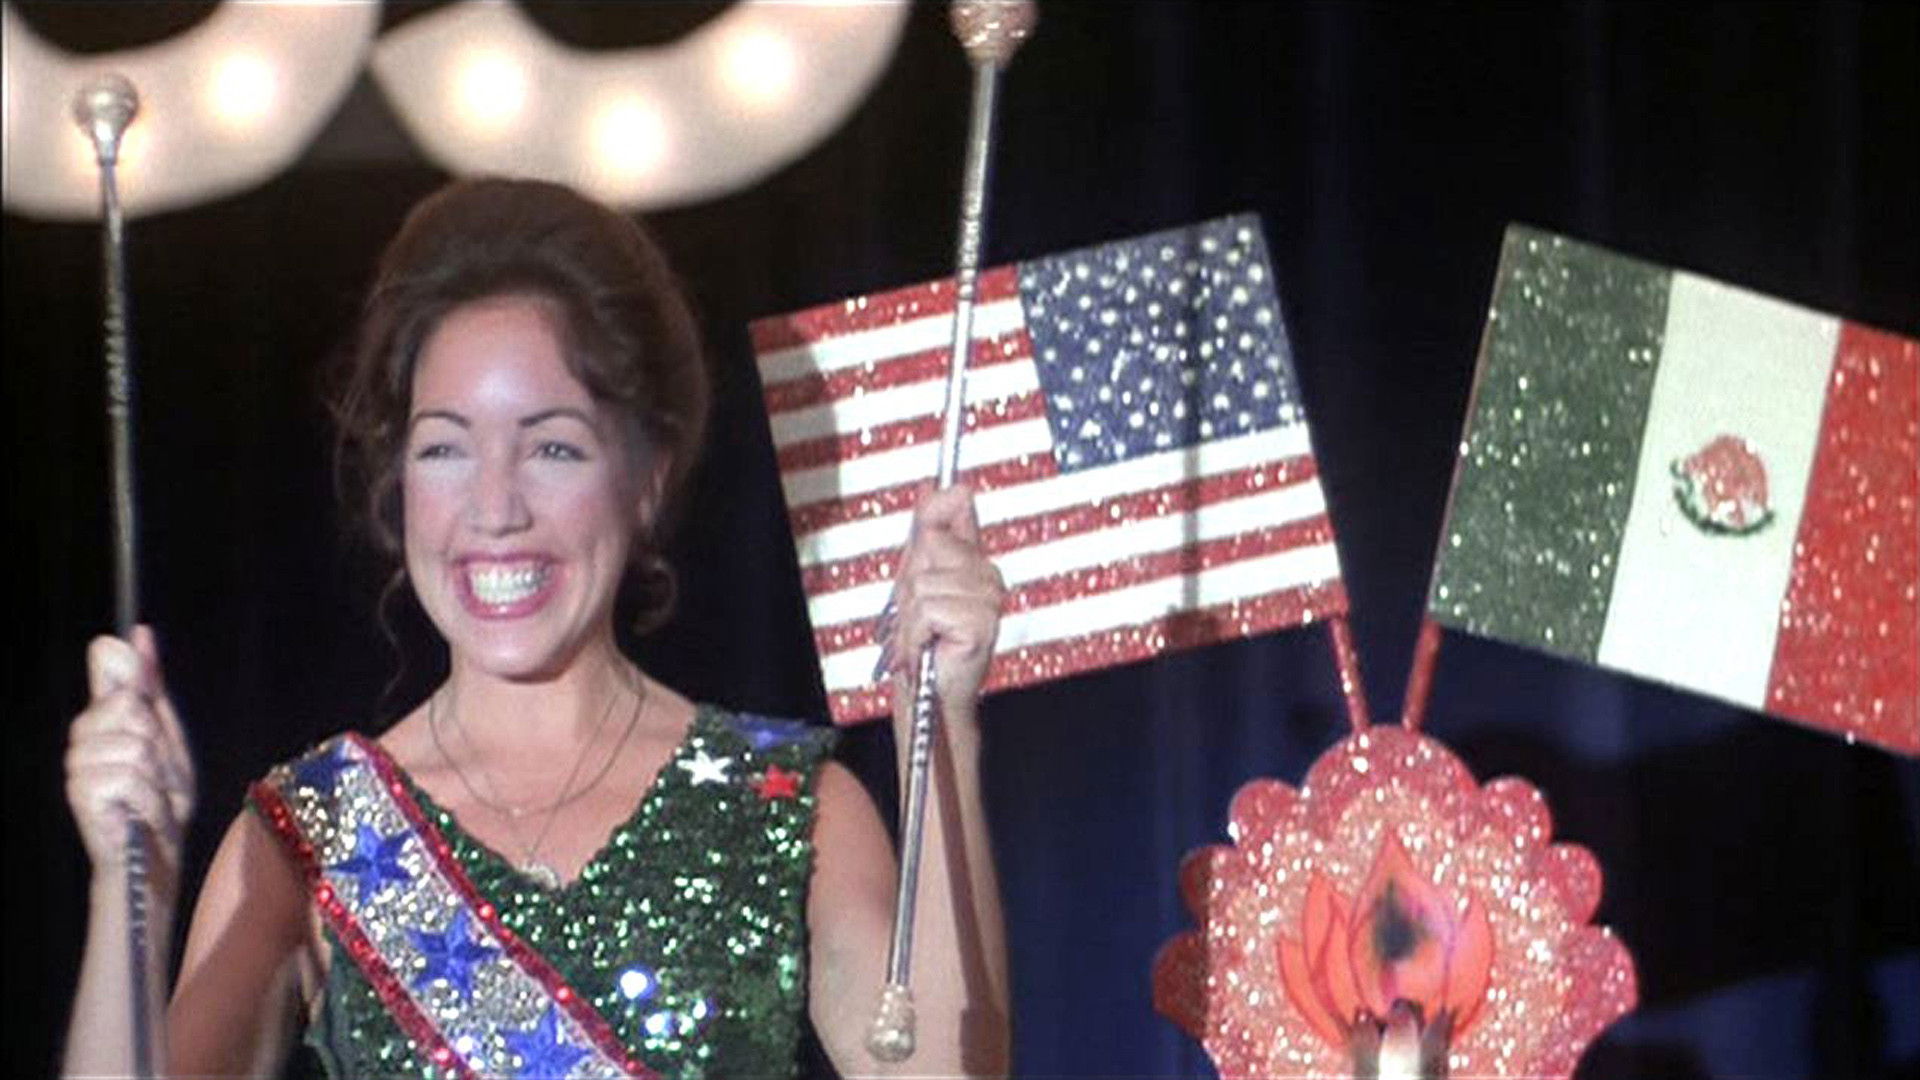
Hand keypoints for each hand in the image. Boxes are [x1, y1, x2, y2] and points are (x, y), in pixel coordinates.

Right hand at [65, 626, 195, 885]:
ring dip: (160, 778)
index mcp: (106, 715)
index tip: (143, 672)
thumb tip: (139, 633)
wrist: (153, 854)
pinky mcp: (80, 792)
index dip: (129, 661)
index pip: (107, 659)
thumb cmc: (161, 799)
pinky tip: (140, 813)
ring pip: (137, 744)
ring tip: (152, 796)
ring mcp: (78, 762)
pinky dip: (150, 799)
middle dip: (162, 744)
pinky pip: (131, 776)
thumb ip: (151, 689)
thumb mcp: (168, 738)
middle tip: (160, 774)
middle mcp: (84, 733)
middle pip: (132, 704)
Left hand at [873, 485, 1005, 718]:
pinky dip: (918, 631)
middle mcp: (988, 575)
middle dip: (911, 583)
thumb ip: (928, 533)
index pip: (957, 507)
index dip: (940, 503)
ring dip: (913, 616)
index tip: (946, 489)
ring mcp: (989, 598)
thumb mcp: (917, 579)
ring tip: (924, 634)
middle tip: (919, 615)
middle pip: (931, 545)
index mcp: (973, 560)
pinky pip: (930, 608)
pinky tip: (932, 644)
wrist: (930, 691)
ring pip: (925, 581)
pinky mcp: (982, 621)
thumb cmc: (925, 642)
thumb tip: (939, 488)